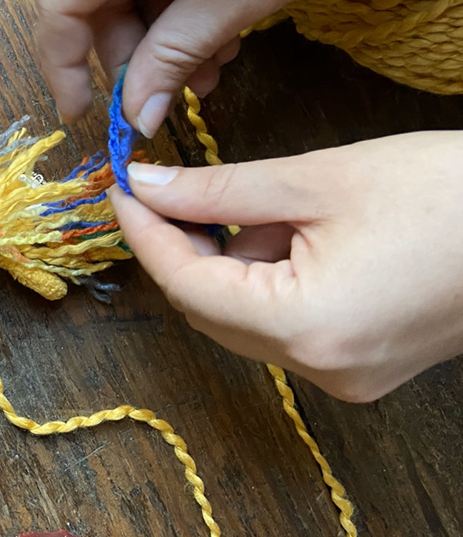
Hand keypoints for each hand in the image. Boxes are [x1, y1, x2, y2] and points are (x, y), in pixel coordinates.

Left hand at [110, 132, 462, 401]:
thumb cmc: (446, 192)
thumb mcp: (318, 178)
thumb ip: (219, 189)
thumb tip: (148, 186)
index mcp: (308, 327)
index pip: (187, 286)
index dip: (145, 234)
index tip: (122, 188)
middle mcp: (321, 368)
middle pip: (208, 311)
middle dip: (180, 248)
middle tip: (169, 188)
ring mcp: (344, 375)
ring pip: (241, 320)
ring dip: (227, 262)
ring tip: (261, 205)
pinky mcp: (360, 365)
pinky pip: (280, 326)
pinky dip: (264, 279)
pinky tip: (289, 233)